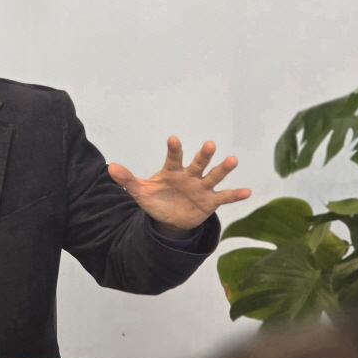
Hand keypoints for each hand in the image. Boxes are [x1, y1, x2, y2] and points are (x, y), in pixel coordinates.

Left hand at [108, 137, 250, 235]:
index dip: (174, 149)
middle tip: (210, 144)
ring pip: (213, 176)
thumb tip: (111, 168)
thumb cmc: (156, 199)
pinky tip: (247, 191)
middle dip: (203, 155)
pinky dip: (235, 195)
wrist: (169, 218)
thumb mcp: (141, 191)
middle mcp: (189, 176)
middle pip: (198, 163)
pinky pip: (224, 197)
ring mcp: (201, 188)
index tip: (173, 139)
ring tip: (233, 160)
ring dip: (223, 169)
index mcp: (172, 171)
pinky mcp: (210, 202)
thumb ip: (128, 180)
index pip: (173, 158)